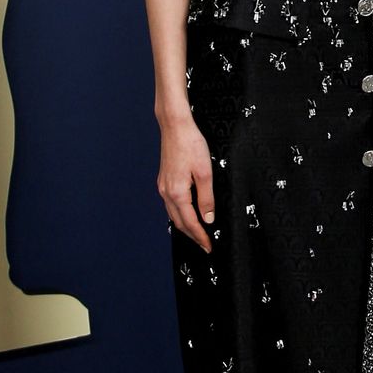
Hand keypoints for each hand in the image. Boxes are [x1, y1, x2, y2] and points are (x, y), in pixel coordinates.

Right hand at [159, 116, 214, 251]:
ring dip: (185, 226)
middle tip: (205, 245)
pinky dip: (180, 214)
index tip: (209, 246)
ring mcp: (163, 186)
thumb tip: (208, 219)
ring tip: (198, 234)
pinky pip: (171, 204)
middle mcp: (166, 192)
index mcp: (177, 193)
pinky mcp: (164, 180)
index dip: (200, 237)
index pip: (190, 222)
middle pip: (179, 222)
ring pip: (173, 214)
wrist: (175, 126)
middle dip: (192, 235)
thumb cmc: (191, 145)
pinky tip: (187, 214)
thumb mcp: (205, 173)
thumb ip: (207, 198)